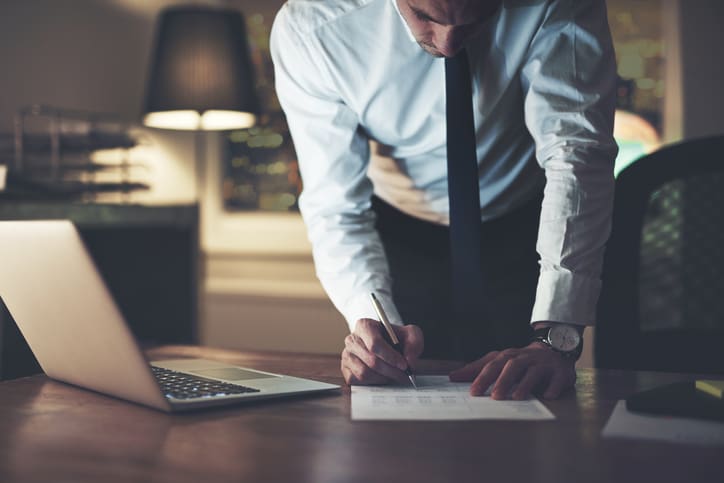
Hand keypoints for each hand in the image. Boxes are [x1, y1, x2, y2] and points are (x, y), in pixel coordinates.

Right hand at [341, 318, 422, 384]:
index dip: (390, 357)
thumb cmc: (395, 337)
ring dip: (383, 378)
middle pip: (371, 361)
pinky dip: (372, 383)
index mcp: (364, 325)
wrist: (386, 344)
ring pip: (364, 373)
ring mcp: (347, 355)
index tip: (404, 365)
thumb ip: (414, 343)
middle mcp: (352, 339)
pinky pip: (357, 381)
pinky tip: (382, 378)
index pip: (375, 343)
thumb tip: (409, 361)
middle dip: (391, 371)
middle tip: (405, 376)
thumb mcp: (410, 334)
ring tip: (395, 377)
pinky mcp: (345, 369)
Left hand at [448, 342, 575, 399]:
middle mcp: (524, 358)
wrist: (554, 350)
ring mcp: (542, 364)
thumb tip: (453, 376)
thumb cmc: (521, 360)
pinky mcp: (559, 372)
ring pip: (532, 372)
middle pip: (512, 366)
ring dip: (524, 384)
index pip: (493, 365)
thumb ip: (477, 369)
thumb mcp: (499, 361)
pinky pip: (556, 379)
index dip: (482, 377)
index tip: (472, 392)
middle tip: (494, 397)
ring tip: (516, 397)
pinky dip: (552, 387)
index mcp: (508, 356)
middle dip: (503, 380)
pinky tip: (547, 396)